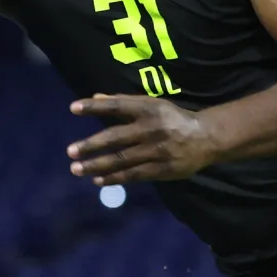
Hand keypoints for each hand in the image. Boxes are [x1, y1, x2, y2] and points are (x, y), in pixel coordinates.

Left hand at [67, 95, 219, 184]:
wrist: (206, 138)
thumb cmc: (172, 118)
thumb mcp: (152, 105)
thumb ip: (123, 102)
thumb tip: (95, 96)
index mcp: (148, 109)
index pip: (117, 106)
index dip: (95, 107)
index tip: (73, 108)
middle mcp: (151, 129)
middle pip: (116, 137)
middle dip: (91, 145)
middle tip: (70, 151)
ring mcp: (157, 151)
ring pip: (122, 160)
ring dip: (97, 165)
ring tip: (77, 169)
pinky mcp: (162, 169)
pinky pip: (133, 175)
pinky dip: (114, 178)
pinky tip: (97, 180)